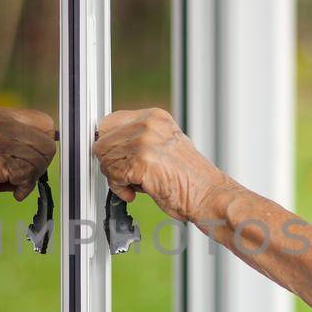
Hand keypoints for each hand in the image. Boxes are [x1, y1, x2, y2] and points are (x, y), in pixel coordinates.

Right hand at [0, 107, 56, 219]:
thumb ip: (20, 141)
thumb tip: (52, 143)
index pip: (45, 122)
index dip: (46, 144)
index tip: (38, 159)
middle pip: (46, 144)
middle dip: (39, 165)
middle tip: (24, 176)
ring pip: (38, 161)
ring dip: (28, 178)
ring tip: (10, 182)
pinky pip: (26, 175)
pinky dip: (22, 188)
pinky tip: (7, 189)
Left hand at [93, 108, 236, 221]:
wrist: (209, 194)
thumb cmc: (189, 178)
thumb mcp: (163, 147)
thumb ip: (137, 142)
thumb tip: (108, 149)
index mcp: (154, 117)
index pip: (109, 122)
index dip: (106, 144)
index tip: (109, 158)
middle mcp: (148, 124)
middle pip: (102, 142)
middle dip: (109, 163)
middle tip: (124, 177)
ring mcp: (144, 141)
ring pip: (105, 159)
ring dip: (115, 178)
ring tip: (134, 185)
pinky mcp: (141, 162)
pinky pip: (113, 176)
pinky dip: (120, 189)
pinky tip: (135, 192)